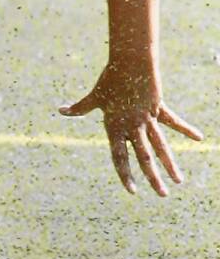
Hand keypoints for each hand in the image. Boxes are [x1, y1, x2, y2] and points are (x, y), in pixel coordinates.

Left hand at [60, 55, 201, 195]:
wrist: (129, 63)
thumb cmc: (109, 79)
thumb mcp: (95, 96)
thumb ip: (80, 107)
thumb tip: (61, 111)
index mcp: (115, 126)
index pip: (119, 156)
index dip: (125, 174)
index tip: (132, 191)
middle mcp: (132, 126)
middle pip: (143, 157)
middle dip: (153, 177)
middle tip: (162, 195)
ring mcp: (147, 119)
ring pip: (160, 146)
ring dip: (169, 164)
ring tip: (179, 181)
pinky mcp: (158, 109)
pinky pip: (173, 121)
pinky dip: (186, 129)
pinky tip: (199, 138)